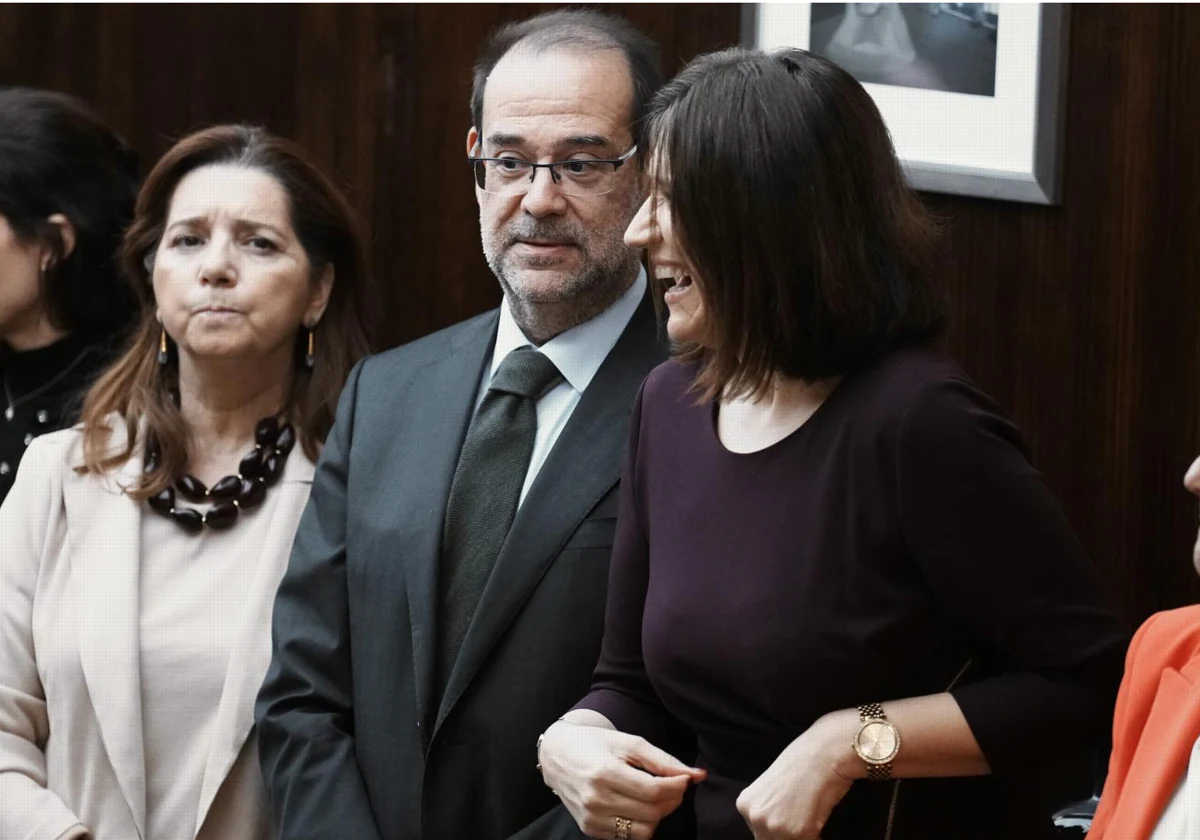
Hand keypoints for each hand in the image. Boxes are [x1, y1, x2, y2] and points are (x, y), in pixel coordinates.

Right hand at [538, 720, 705, 838]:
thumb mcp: (629, 742)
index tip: (684, 779)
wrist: (556, 755)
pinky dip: (640, 824)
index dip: (678, 787)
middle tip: (673, 786)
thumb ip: (663, 760)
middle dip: (672, 800)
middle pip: (652, 813)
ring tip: (654, 797)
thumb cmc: (594, 744)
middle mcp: (596, 799)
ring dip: (658, 816)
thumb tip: (697, 775)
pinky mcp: (589, 829)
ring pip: (644, 831)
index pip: (655, 792)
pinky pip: (628, 837)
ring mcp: (591, 818)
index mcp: (605, 773)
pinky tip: (637, 806)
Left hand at [736, 711, 858, 839]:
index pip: (757, 832)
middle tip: (803, 821)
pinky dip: (816, 836)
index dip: (777, 830)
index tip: (789, 824)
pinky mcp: (798, 833)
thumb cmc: (802, 763)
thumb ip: (767, 809)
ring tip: (811, 820)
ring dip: (802, 836)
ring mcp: (775, 826)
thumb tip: (774, 828)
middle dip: (787, 835)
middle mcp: (755, 817)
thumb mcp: (771, 788)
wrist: (823, 753)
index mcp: (745, 804)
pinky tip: (818, 821)